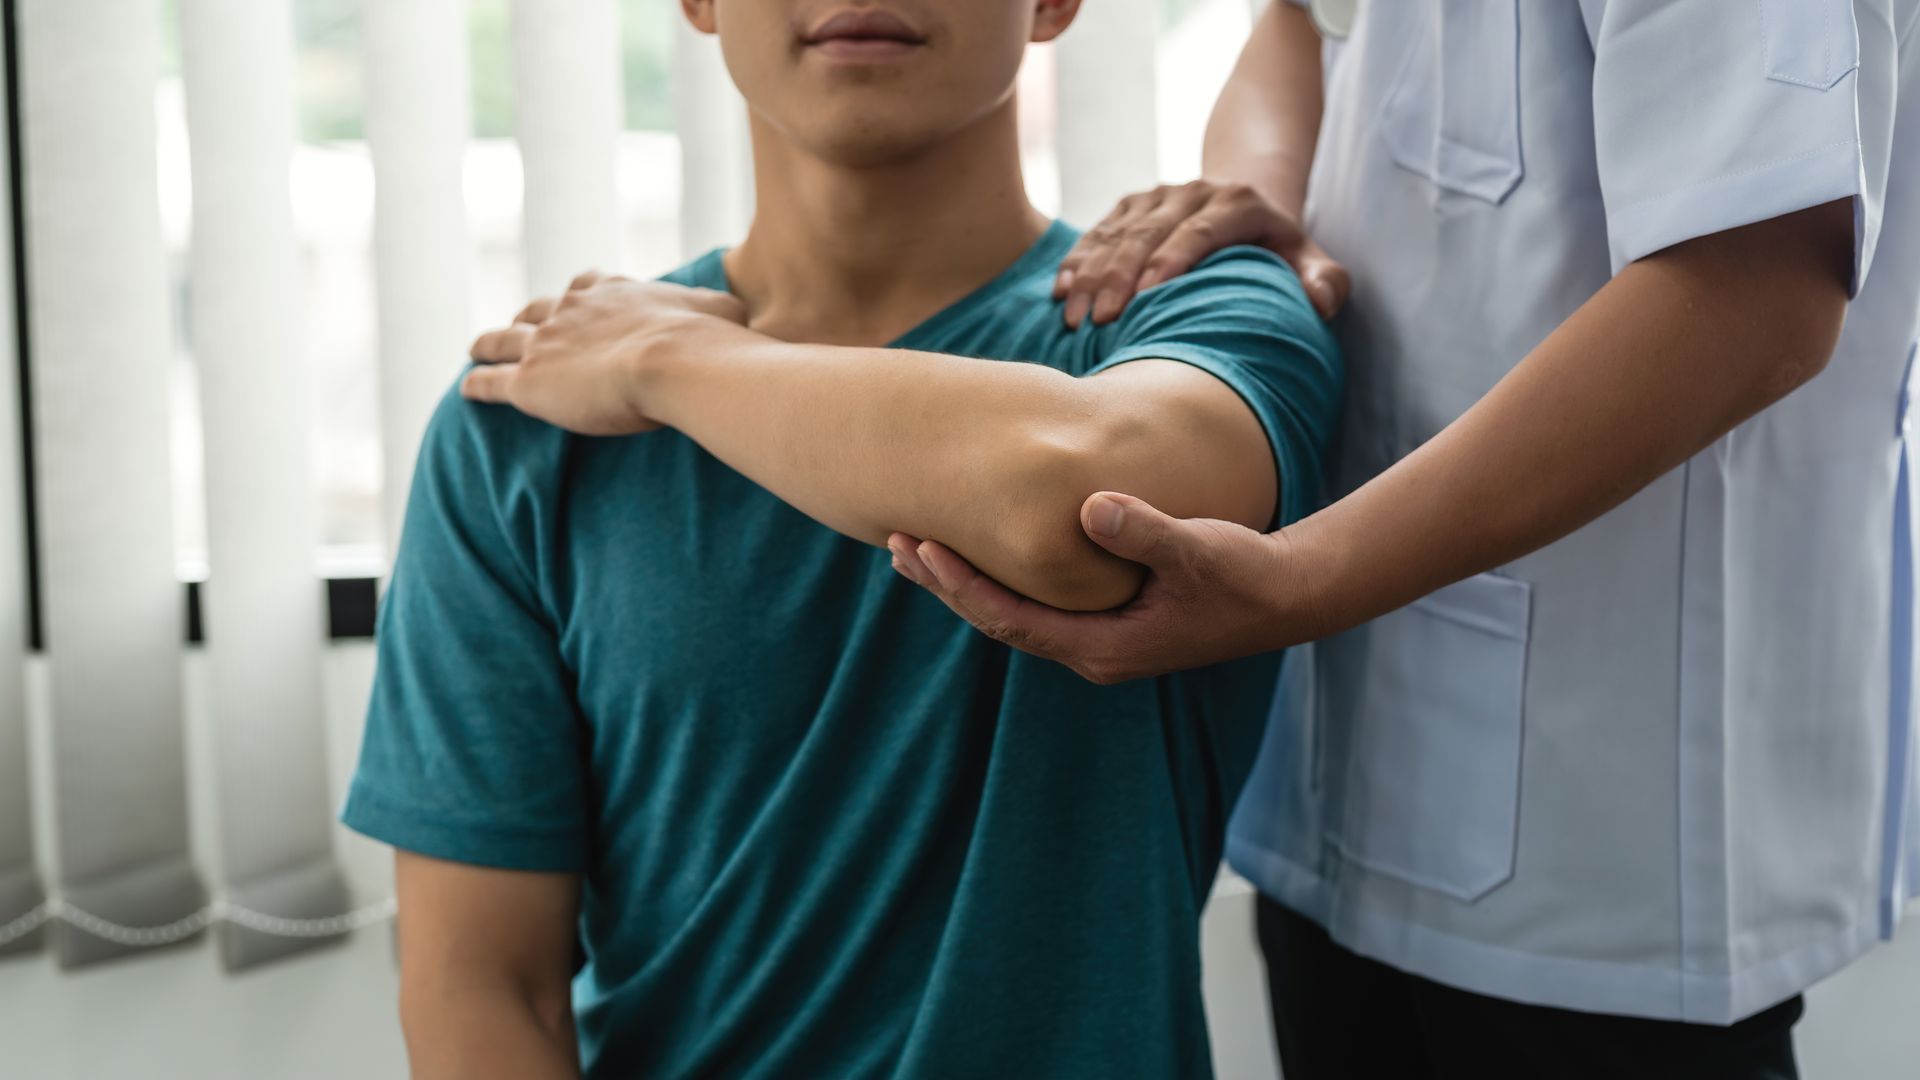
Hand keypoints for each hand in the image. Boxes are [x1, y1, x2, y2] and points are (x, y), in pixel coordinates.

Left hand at [463, 270, 746, 434]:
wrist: (674, 361)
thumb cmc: (705, 339)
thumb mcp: (721, 310)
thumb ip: (721, 309)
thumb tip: (742, 313)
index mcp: (613, 293)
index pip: (588, 286)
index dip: (579, 295)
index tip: (575, 300)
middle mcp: (572, 309)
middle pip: (539, 308)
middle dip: (529, 316)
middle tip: (522, 326)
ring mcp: (546, 343)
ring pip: (504, 339)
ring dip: (489, 342)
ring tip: (477, 349)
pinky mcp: (529, 382)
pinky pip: (492, 381)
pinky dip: (478, 383)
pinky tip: (468, 389)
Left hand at [886, 491, 1320, 683]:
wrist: (1285, 596)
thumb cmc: (1243, 573)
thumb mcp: (1196, 548)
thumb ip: (1142, 529)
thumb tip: (1090, 506)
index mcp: (1102, 646)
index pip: (1010, 620)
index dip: (961, 585)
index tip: (921, 548)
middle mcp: (1091, 651)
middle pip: (998, 622)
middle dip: (946, 584)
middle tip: (896, 541)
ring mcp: (1098, 640)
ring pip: (1014, 614)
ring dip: (966, 582)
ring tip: (916, 547)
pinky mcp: (1106, 621)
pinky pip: (1036, 604)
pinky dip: (1000, 578)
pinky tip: (980, 551)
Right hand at [1056, 181, 1348, 326]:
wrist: (1244, 205)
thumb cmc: (1277, 251)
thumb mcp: (1309, 260)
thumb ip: (1324, 280)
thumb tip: (1322, 301)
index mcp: (1238, 203)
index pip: (1202, 230)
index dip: (1174, 259)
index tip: (1148, 295)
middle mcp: (1194, 192)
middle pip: (1151, 231)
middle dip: (1120, 275)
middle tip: (1098, 319)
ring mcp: (1157, 196)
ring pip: (1118, 231)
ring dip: (1091, 273)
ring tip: (1072, 314)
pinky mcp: (1130, 205)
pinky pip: (1098, 230)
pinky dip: (1077, 259)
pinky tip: (1060, 290)